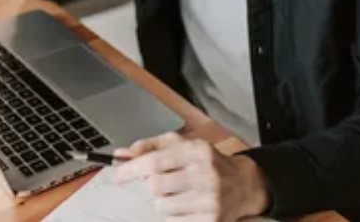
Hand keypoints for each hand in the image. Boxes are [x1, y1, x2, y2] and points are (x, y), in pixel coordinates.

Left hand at [113, 132, 269, 221]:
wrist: (242, 185)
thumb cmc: (207, 162)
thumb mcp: (183, 145)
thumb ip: (152, 146)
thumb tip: (122, 154)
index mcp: (197, 150)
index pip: (156, 161)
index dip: (132, 169)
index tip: (118, 174)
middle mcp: (205, 173)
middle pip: (156, 186)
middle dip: (152, 185)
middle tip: (160, 182)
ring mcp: (208, 200)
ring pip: (163, 207)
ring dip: (163, 202)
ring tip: (177, 193)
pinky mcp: (209, 221)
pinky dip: (173, 215)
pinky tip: (185, 205)